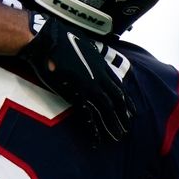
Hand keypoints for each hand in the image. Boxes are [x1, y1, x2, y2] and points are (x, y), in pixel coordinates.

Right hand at [19, 16, 134, 142]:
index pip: (118, 86)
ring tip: (118, 137)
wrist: (47, 41)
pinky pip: (88, 115)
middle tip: (127, 128)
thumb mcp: (82, 44)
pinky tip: (96, 139)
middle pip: (116, 99)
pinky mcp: (76, 94)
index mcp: (100, 64)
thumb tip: (89, 55)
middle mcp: (98, 76)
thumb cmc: (60, 39)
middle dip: (123, 115)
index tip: (130, 110)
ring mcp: (88, 86)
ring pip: (106, 109)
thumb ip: (89, 54)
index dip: (125, 100)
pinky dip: (93, 129)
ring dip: (113, 124)